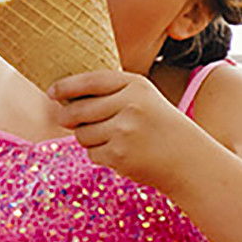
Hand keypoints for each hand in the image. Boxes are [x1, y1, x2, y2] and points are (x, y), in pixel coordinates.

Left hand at [48, 69, 214, 189]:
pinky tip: (122, 154)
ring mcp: (123, 129)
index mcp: (135, 85)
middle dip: (70, 118)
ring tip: (114, 140)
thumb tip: (62, 100)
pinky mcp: (119, 153)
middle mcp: (129, 104)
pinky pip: (92, 153)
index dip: (66, 86)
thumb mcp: (143, 100)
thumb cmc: (161, 128)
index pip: (90, 81)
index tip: (52, 92)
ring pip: (82, 134)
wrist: (189, 160)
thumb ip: (109, 94)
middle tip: (69, 121)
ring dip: (89, 139)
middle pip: (78, 110)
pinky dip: (101, 156)